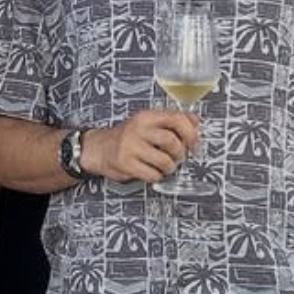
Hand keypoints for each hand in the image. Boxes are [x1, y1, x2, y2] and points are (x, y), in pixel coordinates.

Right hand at [82, 110, 197, 183]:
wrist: (98, 148)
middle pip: (172, 141)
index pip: (177, 119)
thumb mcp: (148, 123)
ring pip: (165, 161)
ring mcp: (130, 146)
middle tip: (176, 158)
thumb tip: (195, 120)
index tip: (193, 144)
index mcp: (146, 116)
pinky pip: (152, 175)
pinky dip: (156, 177)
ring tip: (164, 166)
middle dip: (179, 154)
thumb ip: (171, 120)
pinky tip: (151, 172)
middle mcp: (138, 129)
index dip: (190, 133)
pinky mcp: (125, 163)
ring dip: (169, 168)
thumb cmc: (127, 137)